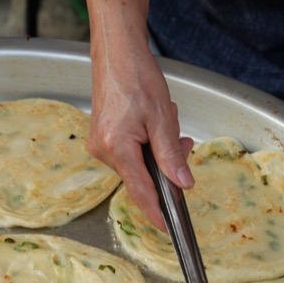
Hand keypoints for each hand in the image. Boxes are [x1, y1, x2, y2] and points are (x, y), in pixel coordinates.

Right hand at [86, 43, 194, 230]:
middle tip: (183, 141)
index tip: (168, 228)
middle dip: (165, 165)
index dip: (156, 211)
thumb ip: (171, 155)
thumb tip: (183, 183)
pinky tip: (154, 123)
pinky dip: (147, 143)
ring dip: (158, 150)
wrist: (116, 54)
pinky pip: (130, 153)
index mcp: (117, 148)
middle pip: (142, 177)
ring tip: (167, 120)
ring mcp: (100, 145)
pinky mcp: (102, 139)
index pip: (140, 191)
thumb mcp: (161, 118)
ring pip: (138, 164)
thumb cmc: (136, 77)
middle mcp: (103, 151)